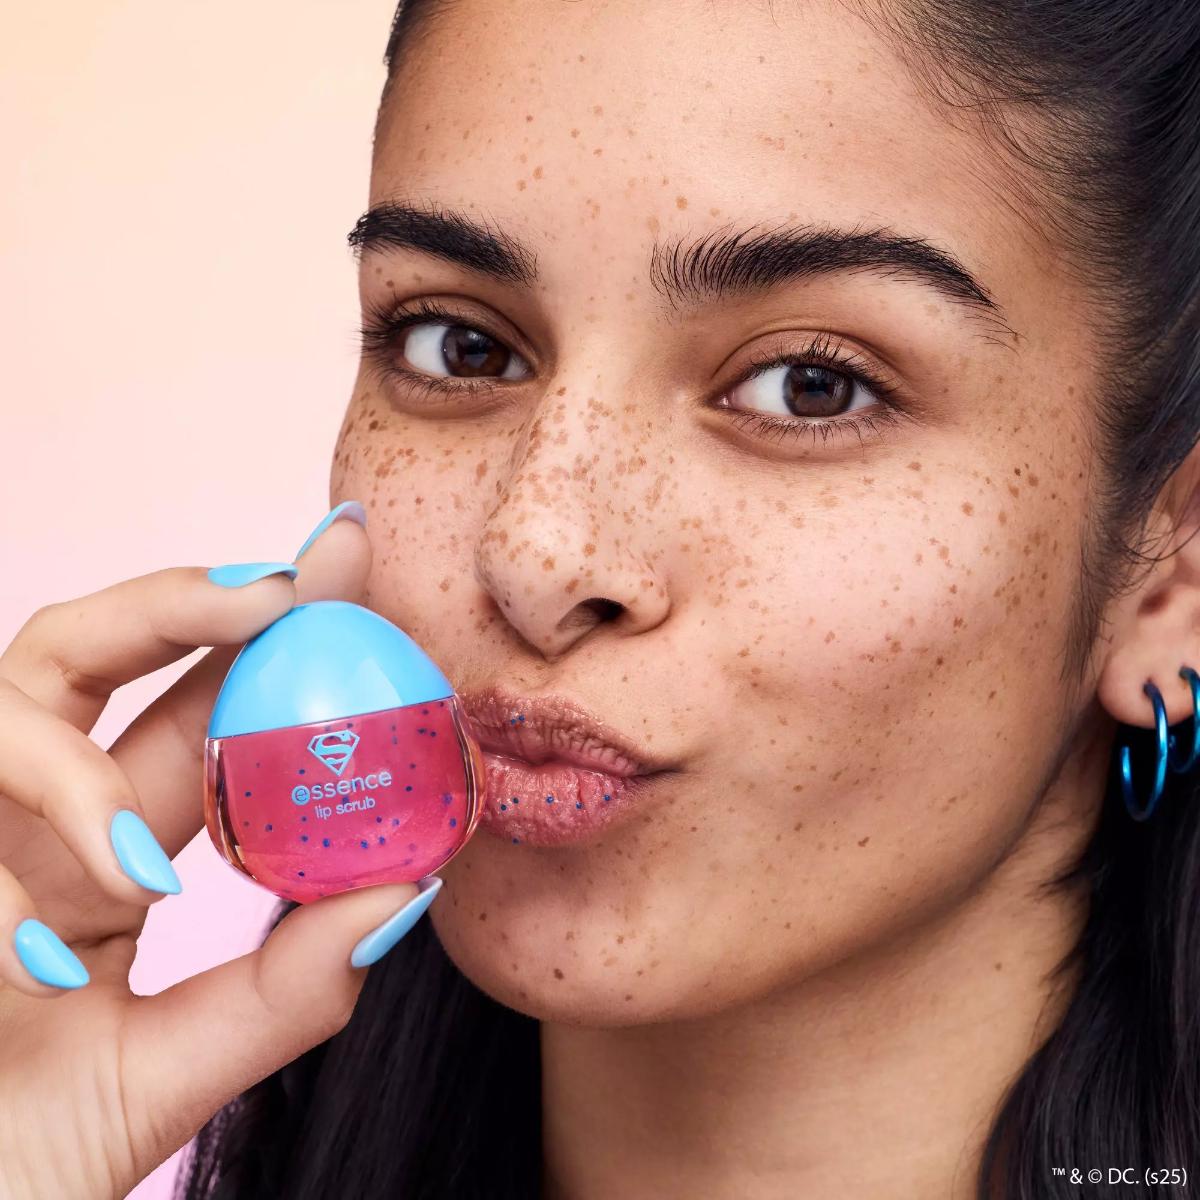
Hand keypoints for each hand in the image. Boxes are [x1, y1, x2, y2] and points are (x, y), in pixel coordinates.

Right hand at [0, 505, 436, 1199]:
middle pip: (81, 650)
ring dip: (67, 775)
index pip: (190, 709)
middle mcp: (22, 824)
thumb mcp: (174, 1066)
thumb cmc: (25, 1154)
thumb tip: (405, 893)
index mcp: (103, 853)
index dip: (266, 631)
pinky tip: (32, 968)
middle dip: (176, 601)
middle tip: (277, 586)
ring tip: (138, 875)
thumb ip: (283, 989)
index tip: (346, 555)